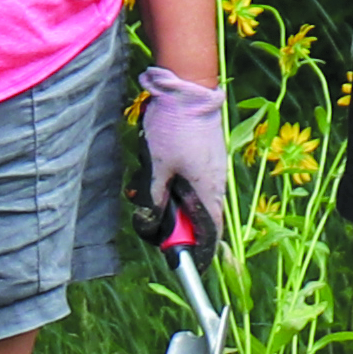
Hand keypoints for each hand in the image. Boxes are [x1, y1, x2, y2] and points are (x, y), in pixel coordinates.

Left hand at [137, 61, 230, 246]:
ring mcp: (208, 171)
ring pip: (184, 199)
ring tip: (139, 189)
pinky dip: (165, 183)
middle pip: (194, 220)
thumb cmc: (174, 128)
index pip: (211, 234)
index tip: (182, 263)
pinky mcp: (200, 159)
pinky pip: (182, 181)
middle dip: (167, 223)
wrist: (186, 90)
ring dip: (161, 200)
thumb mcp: (157, 168)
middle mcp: (213, 185)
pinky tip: (147, 171)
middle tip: (144, 217)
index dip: (198, 253)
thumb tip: (154, 223)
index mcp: (208, 192)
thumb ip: (155, 199)